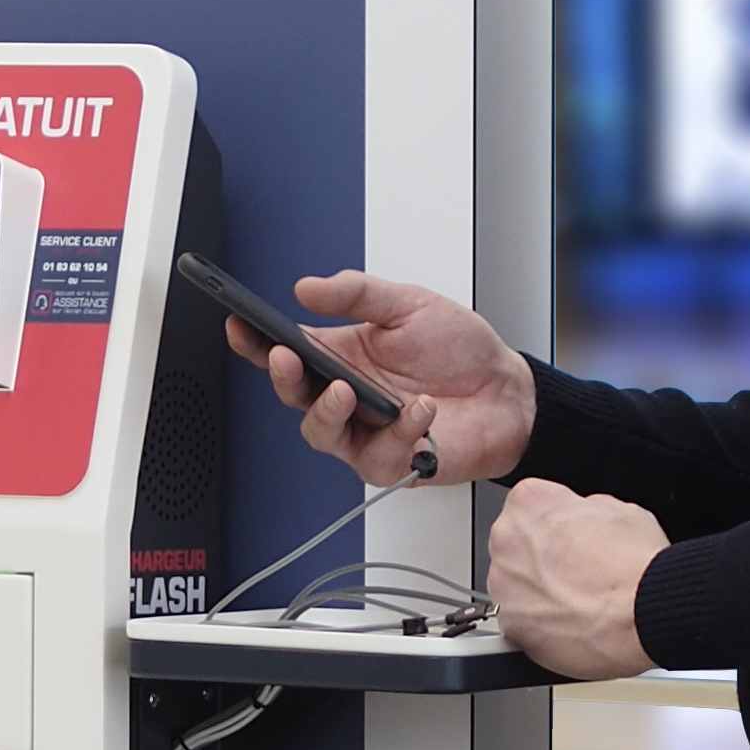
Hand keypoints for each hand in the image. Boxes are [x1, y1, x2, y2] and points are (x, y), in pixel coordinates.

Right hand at [221, 271, 536, 491]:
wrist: (509, 391)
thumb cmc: (461, 351)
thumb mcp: (410, 304)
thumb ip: (358, 294)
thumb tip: (308, 287)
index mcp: (342, 356)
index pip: (287, 352)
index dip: (256, 343)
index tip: (240, 327)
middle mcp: (348, 397)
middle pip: (295, 397)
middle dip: (284, 379)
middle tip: (288, 359)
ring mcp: (367, 432)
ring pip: (322, 435)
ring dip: (328, 413)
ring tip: (346, 391)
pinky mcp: (394, 461)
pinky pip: (377, 458)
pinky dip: (398, 433)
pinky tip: (419, 409)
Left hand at [488, 480, 666, 678]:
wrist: (642, 617)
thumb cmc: (634, 565)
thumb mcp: (622, 510)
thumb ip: (587, 510)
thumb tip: (585, 520)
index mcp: (529, 502)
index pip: (532, 504)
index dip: (558, 521)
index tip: (572, 535)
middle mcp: (506, 540)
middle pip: (516, 544)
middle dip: (541, 557)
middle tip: (577, 570)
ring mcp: (503, 586)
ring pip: (514, 585)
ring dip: (537, 591)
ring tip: (577, 600)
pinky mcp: (510, 626)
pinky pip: (520, 621)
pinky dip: (539, 624)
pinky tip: (570, 623)